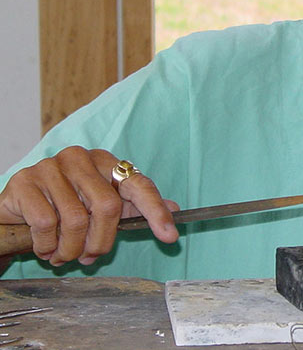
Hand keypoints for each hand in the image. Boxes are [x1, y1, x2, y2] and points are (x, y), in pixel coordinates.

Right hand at [0, 146, 178, 266]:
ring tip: (64, 254)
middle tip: (90, 257)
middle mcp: (81, 158)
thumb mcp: (101, 206)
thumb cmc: (64, 206)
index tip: (170, 236)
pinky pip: (47, 223)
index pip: (139, 185)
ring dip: (71, 249)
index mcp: (106, 162)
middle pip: (108, 207)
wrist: (15, 208)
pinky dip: (47, 245)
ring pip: (76, 219)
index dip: (155, 211)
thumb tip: (174, 209)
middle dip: (101, 242)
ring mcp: (52, 166)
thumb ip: (135, 206)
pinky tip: (45, 247)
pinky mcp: (25, 180)